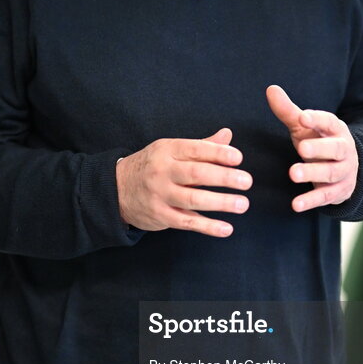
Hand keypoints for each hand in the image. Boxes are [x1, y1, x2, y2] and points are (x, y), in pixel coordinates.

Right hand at [115, 128, 251, 237]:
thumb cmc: (152, 166)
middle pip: (196, 174)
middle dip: (224, 178)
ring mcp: (160, 194)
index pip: (195, 149)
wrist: (115, 189)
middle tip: (247, 181)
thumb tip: (227, 135)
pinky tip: (226, 228)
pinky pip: (187, 222)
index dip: (218, 153)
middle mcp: (163, 171)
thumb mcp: (170, 150)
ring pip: (193, 199)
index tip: (239, 158)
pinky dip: (208, 226)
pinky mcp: (160, 216)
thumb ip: (201, 146)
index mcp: (167, 150)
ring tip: (242, 204)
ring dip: (220, 203)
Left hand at [266, 85, 358, 212]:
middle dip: (319, 149)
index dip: (317, 119)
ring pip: (330, 173)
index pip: (328, 122)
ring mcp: (343, 172)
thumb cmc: (319, 141)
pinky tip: (295, 204)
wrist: (346, 169)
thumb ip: (288, 111)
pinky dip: (311, 201)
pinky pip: (325, 197)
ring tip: (293, 174)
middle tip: (301, 148)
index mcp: (335, 129)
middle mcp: (344, 150)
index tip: (302, 117)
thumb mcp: (304, 127)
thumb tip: (270, 89)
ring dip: (313, 174)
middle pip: (334, 149)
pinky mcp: (338, 192)